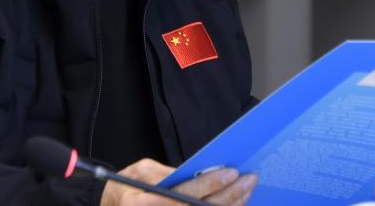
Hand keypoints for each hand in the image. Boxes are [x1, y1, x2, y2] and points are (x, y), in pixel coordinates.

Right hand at [100, 158, 257, 205]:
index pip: (183, 194)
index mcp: (143, 202)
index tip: (231, 172)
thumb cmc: (125, 188)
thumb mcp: (138, 172)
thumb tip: (193, 173)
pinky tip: (235, 205)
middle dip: (229, 196)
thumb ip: (163, 174)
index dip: (209, 184)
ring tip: (246, 192)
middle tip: (249, 181)